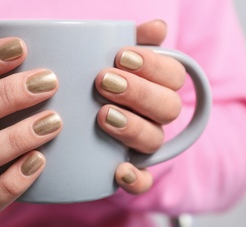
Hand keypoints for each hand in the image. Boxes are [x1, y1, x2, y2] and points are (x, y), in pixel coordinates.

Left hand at [96, 20, 184, 194]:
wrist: (72, 120)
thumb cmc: (95, 81)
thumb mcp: (111, 58)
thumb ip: (134, 41)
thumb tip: (157, 28)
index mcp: (157, 88)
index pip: (173, 76)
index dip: (152, 65)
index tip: (120, 54)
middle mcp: (155, 117)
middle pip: (167, 108)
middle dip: (138, 93)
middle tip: (103, 81)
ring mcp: (143, 144)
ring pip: (154, 140)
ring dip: (133, 128)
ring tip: (103, 114)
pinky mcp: (130, 169)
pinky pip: (143, 180)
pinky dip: (135, 178)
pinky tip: (119, 170)